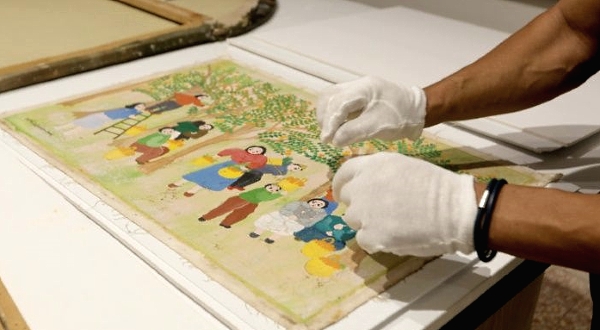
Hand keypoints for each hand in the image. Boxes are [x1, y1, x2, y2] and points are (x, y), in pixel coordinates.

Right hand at [316, 76, 425, 146]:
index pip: (338, 102)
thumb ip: (353, 131)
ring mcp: (357, 90)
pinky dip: (334, 115)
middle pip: (330, 97)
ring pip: (331, 98)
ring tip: (330, 133)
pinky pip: (339, 103)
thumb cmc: (401, 118)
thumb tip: (334, 139)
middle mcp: (358, 85)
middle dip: (326, 118)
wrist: (418, 111)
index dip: (330, 122)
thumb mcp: (378, 127)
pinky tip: (337, 128)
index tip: (327, 140)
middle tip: (328, 137)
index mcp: (364, 88)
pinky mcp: (358, 97)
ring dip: (327, 116)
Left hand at [333, 152, 476, 256]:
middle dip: (358, 204)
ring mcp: (364, 213)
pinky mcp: (371, 236)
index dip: (342, 185)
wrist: (454, 210)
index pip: (343, 174)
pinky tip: (394, 237)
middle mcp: (362, 187)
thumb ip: (379, 174)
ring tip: (391, 224)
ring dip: (367, 223)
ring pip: (353, 220)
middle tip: (377, 211)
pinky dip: (376, 240)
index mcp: (371, 166)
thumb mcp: (403, 166)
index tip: (344, 193)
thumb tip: (367, 185)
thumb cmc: (436, 186)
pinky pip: (364, 240)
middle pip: (347, 199)